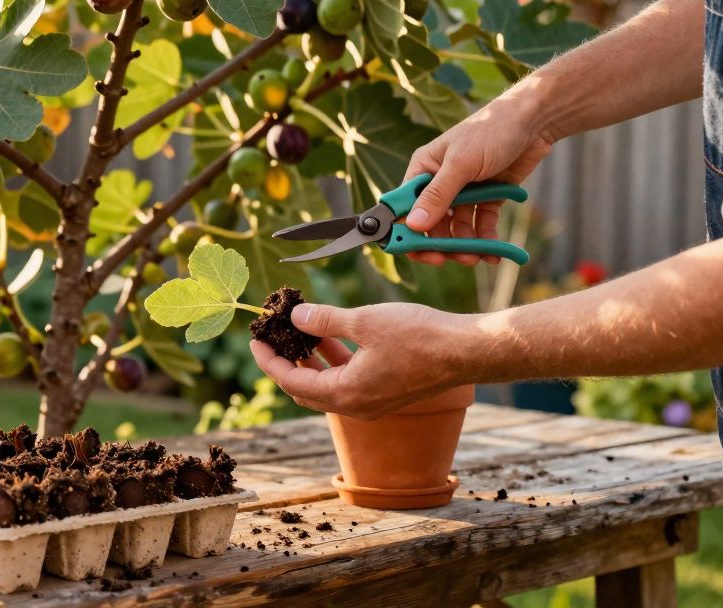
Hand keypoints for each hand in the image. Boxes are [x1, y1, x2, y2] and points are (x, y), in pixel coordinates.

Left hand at [250, 302, 475, 418]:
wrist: (467, 350)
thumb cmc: (420, 335)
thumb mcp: (364, 321)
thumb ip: (325, 321)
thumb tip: (296, 316)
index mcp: (345, 395)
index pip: (291, 382)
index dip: (268, 360)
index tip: (255, 339)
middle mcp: (356, 406)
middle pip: (305, 388)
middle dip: (285, 361)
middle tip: (271, 336)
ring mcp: (372, 401)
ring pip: (327, 384)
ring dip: (310, 359)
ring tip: (296, 329)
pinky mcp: (386, 391)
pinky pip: (348, 380)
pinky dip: (334, 360)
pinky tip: (329, 334)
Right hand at [403, 89, 554, 265]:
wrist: (534, 121)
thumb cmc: (491, 131)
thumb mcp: (461, 163)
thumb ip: (437, 195)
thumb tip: (412, 225)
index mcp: (424, 169)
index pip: (404, 206)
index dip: (405, 231)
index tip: (415, 251)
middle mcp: (440, 182)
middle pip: (430, 223)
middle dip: (440, 243)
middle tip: (450, 258)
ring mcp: (463, 192)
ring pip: (456, 229)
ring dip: (465, 245)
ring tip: (477, 256)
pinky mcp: (486, 198)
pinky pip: (480, 225)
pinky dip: (486, 240)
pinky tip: (494, 253)